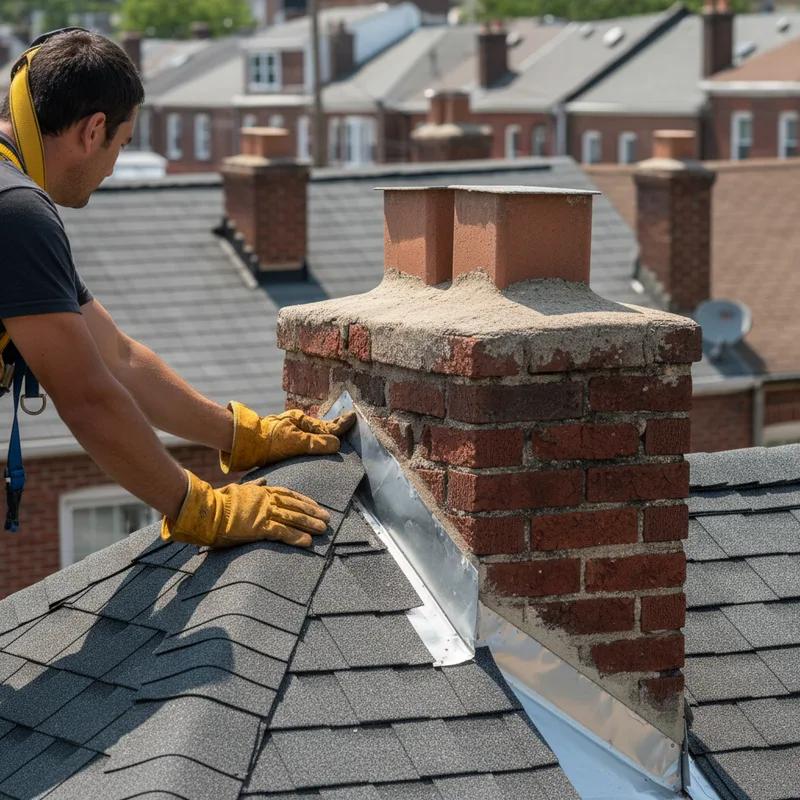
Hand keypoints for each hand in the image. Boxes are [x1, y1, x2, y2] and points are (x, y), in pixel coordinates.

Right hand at [161, 470, 329, 547]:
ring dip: (310, 524)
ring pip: (293, 518)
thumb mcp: (238, 488)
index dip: (304, 500)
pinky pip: (282, 532)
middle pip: (296, 505)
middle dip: (313, 512)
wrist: (206, 509)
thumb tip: (262, 482)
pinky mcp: (259, 527)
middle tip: (327, 518)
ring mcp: (264, 513)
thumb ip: (253, 486)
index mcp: (263, 491)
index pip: (289, 494)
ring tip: (323, 530)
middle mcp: (267, 500)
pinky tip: (307, 542)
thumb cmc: (218, 501)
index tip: (316, 505)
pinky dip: (296, 537)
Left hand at [220, 402, 356, 472]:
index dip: (341, 424)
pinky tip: (313, 451)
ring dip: (323, 437)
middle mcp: (296, 426)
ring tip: (335, 439)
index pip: (327, 426)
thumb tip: (337, 444)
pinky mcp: (283, 444)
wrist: (244, 444)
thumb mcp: (295, 442)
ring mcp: (289, 434)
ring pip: (312, 436)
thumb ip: (316, 443)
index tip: (354, 417)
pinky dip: (312, 445)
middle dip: (334, 428)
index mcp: (301, 421)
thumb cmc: (268, 440)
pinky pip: (303, 443)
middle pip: (320, 429)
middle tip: (347, 423)